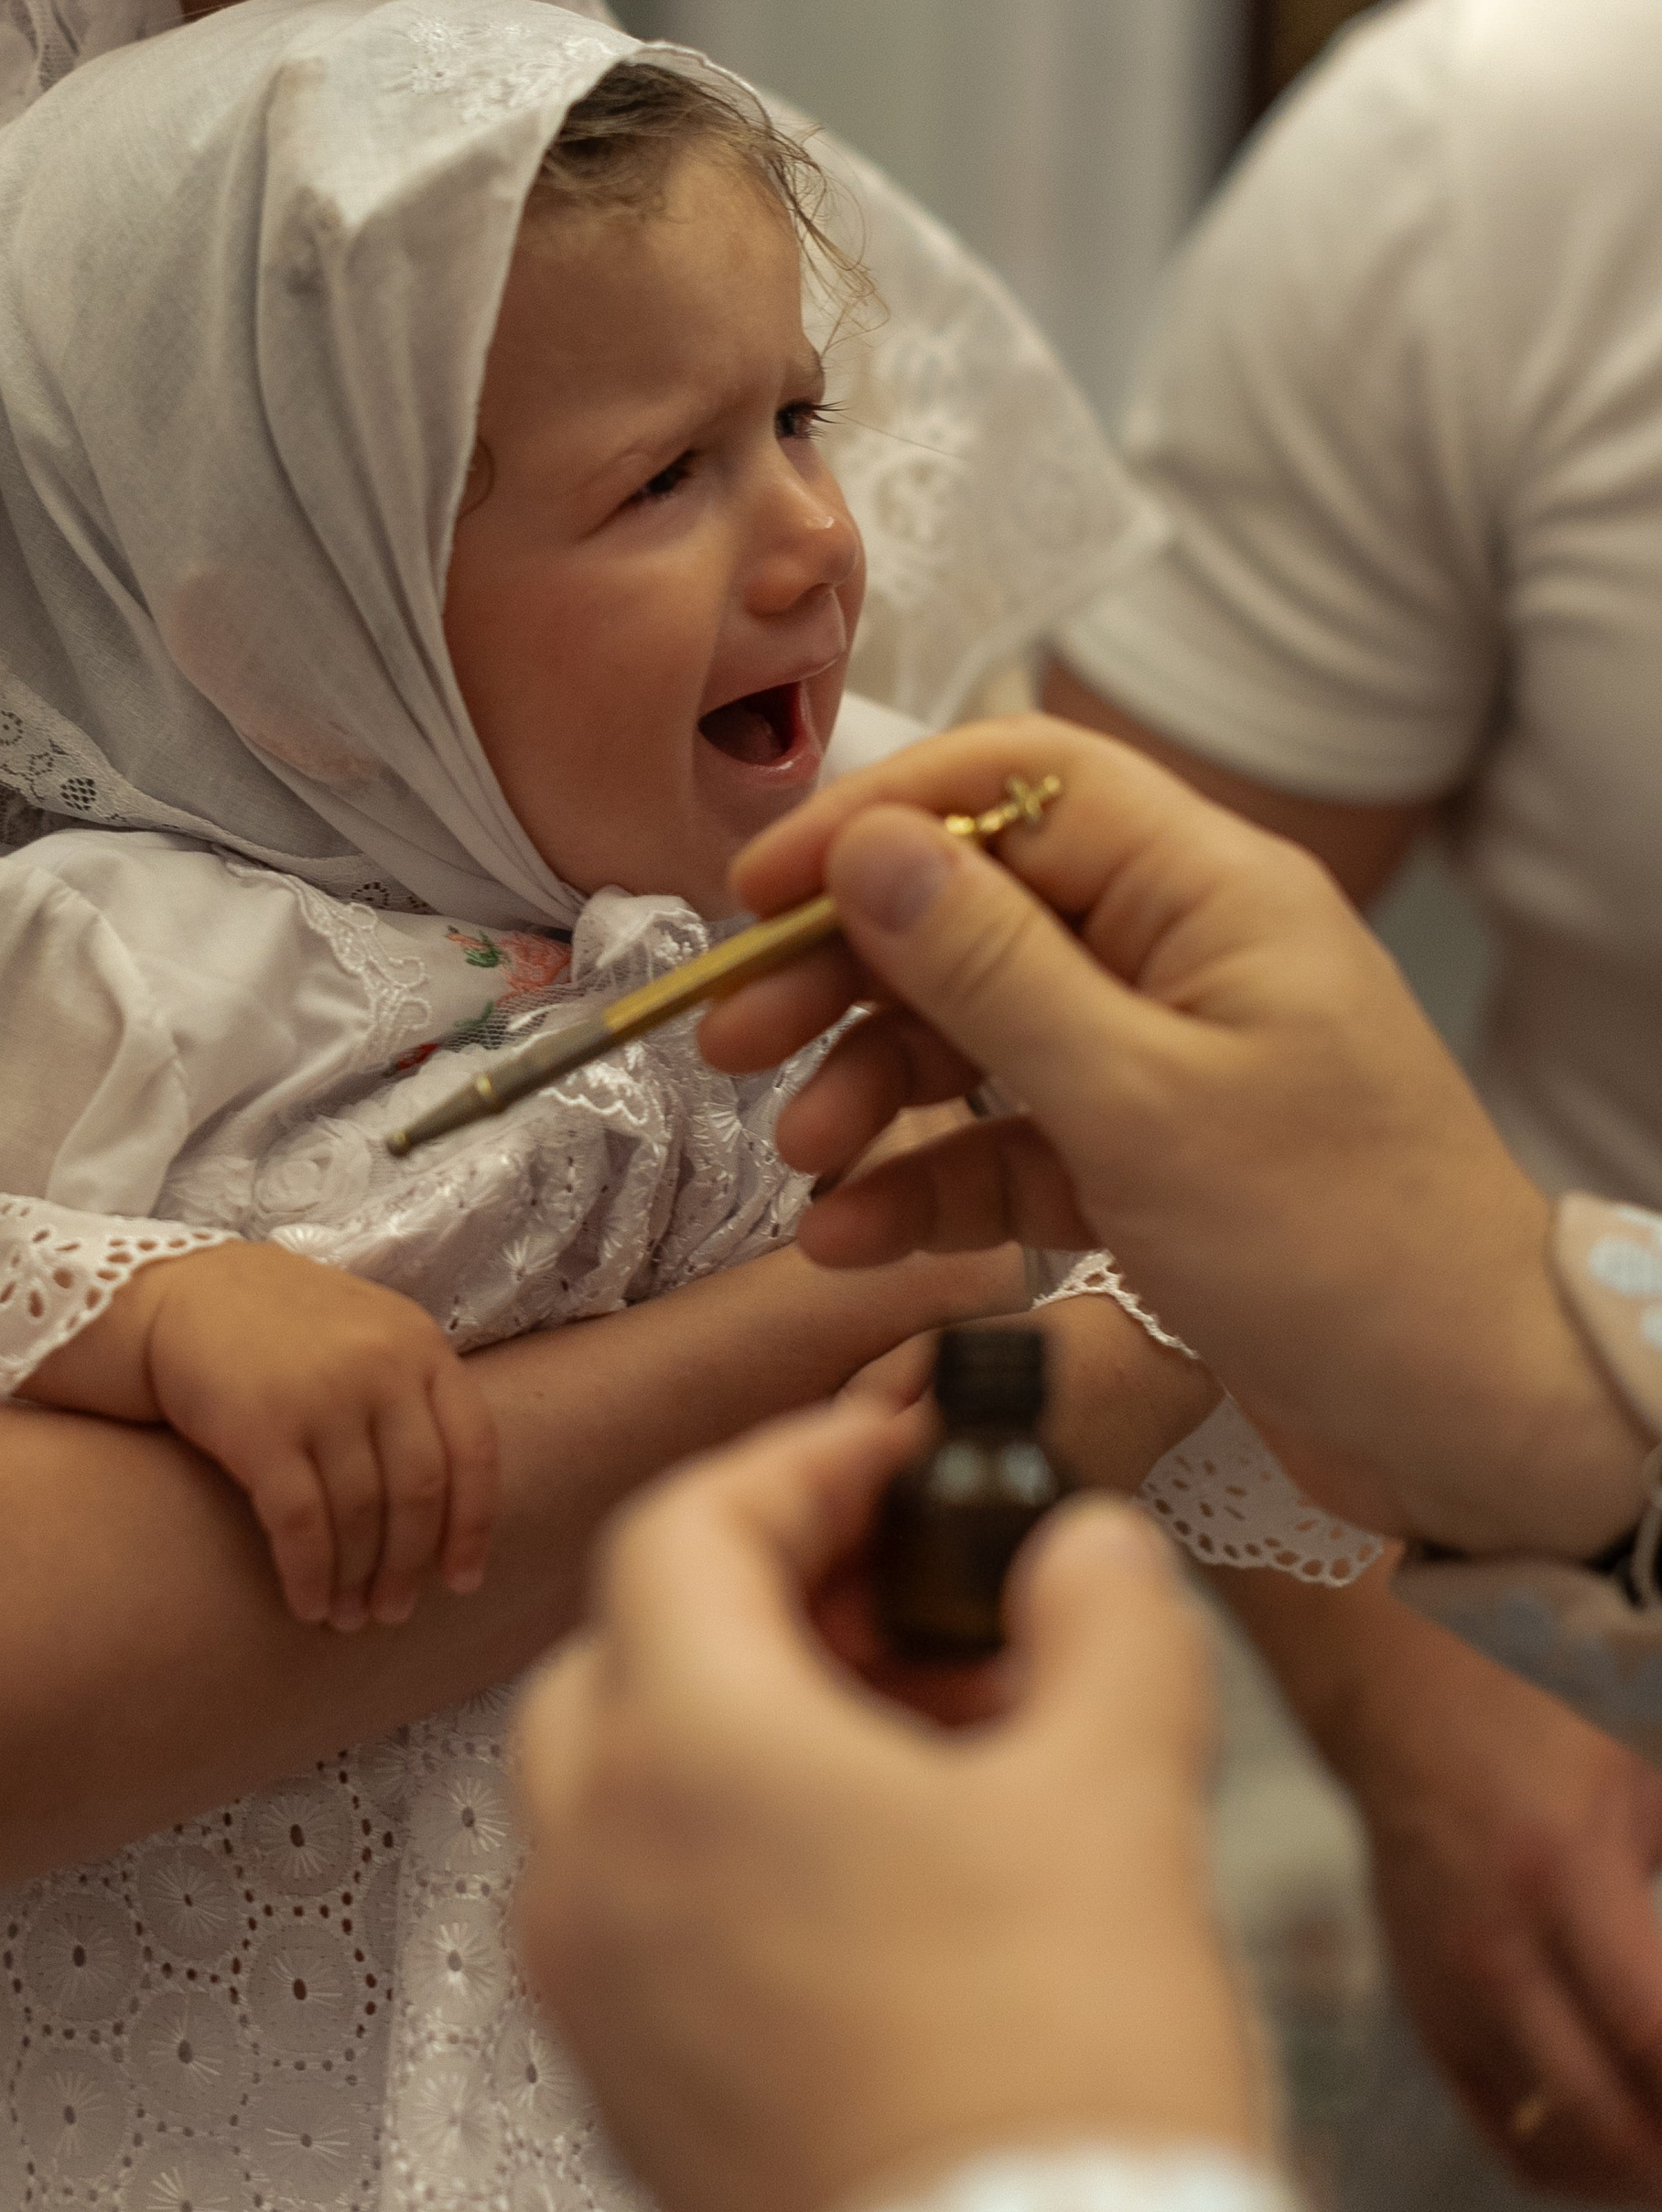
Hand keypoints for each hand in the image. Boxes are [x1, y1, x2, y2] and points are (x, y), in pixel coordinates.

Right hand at [35, 1244, 499, 1631]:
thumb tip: (447, 1510)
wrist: (173, 1292)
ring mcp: (323, 1395)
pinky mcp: (262, 1428)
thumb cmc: (274, 1327)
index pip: (474, 1449)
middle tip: (391, 1612)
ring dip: (357, 1581)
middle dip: (408, 1567)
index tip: (461, 1582)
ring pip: (361, 1516)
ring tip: (348, 1618)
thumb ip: (409, 1394)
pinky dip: (310, 1576)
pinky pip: (302, 1525)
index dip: (472, 1527)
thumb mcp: (363, 1333)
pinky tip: (306, 1605)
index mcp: (418, 1342)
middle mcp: (381, 1365)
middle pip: (418, 1493)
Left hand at [510, 1401, 1259, 2211]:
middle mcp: (596, 1865)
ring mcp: (596, 1997)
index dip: (800, 1467)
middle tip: (913, 1611)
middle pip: (631, 1650)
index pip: (685, 1530)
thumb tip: (1087, 1549)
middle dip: (771, 1603)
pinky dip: (734, 1859)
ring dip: (754, 1734)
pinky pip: (643, 1918)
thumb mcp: (1119, 1792)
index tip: (895, 1459)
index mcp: (683, 1756)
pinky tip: (886, 1891)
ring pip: (625, 1791)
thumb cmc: (1052, 2089)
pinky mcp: (630, 2103)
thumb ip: (1103, 1618)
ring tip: (929, 1758)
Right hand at [699, 716, 1646, 1562]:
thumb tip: (869, 847)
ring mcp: (1167, 1057)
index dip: (875, 818)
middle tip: (734, 1034)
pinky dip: (929, 1179)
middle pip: (976, 909)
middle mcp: (1185, 953)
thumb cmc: (1348, 1254)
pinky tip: (851, 1233)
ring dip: (876, 1086)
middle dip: (846, 971)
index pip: (1014, 782)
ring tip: (801, 1154)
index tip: (759, 888)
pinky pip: (1009, 1138)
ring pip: (978, 1031)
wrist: (1477, 1428)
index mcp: (1209, 890)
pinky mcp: (1151, 1159)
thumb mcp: (1140, 1103)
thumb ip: (991, 970)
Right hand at [1267, 1576, 1661, 2208]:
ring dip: (1640, 2173)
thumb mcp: (1645, 1777)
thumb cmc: (1531, 1714)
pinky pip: (1503, 2132)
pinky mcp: (1424, 2011)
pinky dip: (1576, 2166)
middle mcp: (1495, 1949)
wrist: (1394, 1692)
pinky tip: (1628, 2150)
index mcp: (1562, 1874)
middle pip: (1610, 2120)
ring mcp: (1449, 1990)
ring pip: (1556, 2147)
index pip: (1654, 2039)